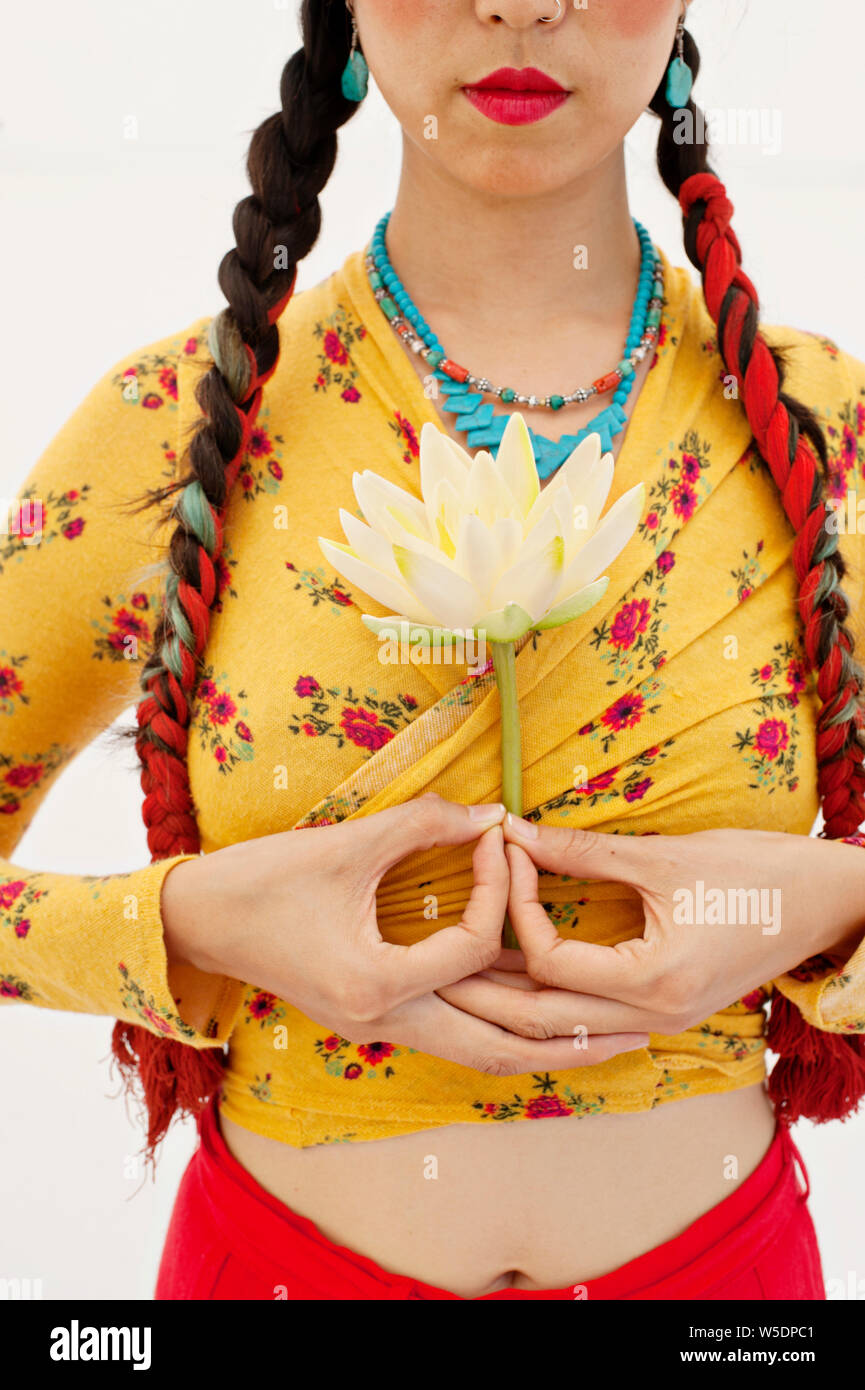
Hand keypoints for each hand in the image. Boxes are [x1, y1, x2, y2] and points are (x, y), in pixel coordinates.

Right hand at [161, 794, 646, 1075]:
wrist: (198, 923)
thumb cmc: (263, 881)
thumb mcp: (346, 844)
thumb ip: (425, 823)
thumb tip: (494, 812)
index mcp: (377, 985)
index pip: (473, 948)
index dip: (496, 888)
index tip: (499, 838)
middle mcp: (385, 1023)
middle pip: (501, 1048)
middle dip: (575, 1039)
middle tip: (642, 1029)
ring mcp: (380, 1030)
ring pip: (480, 1054)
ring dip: (544, 1046)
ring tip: (609, 1039)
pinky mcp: (376, 1019)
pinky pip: (455, 1035)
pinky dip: (501, 1029)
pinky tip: (537, 1014)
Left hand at [490, 816, 864, 1036]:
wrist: (827, 903)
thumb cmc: (758, 873)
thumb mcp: (665, 858)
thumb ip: (585, 852)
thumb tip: (516, 833)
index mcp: (655, 983)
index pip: (552, 962)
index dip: (517, 909)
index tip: (508, 856)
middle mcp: (654, 1019)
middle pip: (542, 1020)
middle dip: (486, 985)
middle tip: (442, 947)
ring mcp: (662, 1025)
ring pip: (562, 1031)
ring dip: (512, 1001)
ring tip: (465, 965)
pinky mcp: (666, 1015)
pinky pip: (589, 1025)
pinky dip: (550, 1004)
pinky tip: (523, 978)